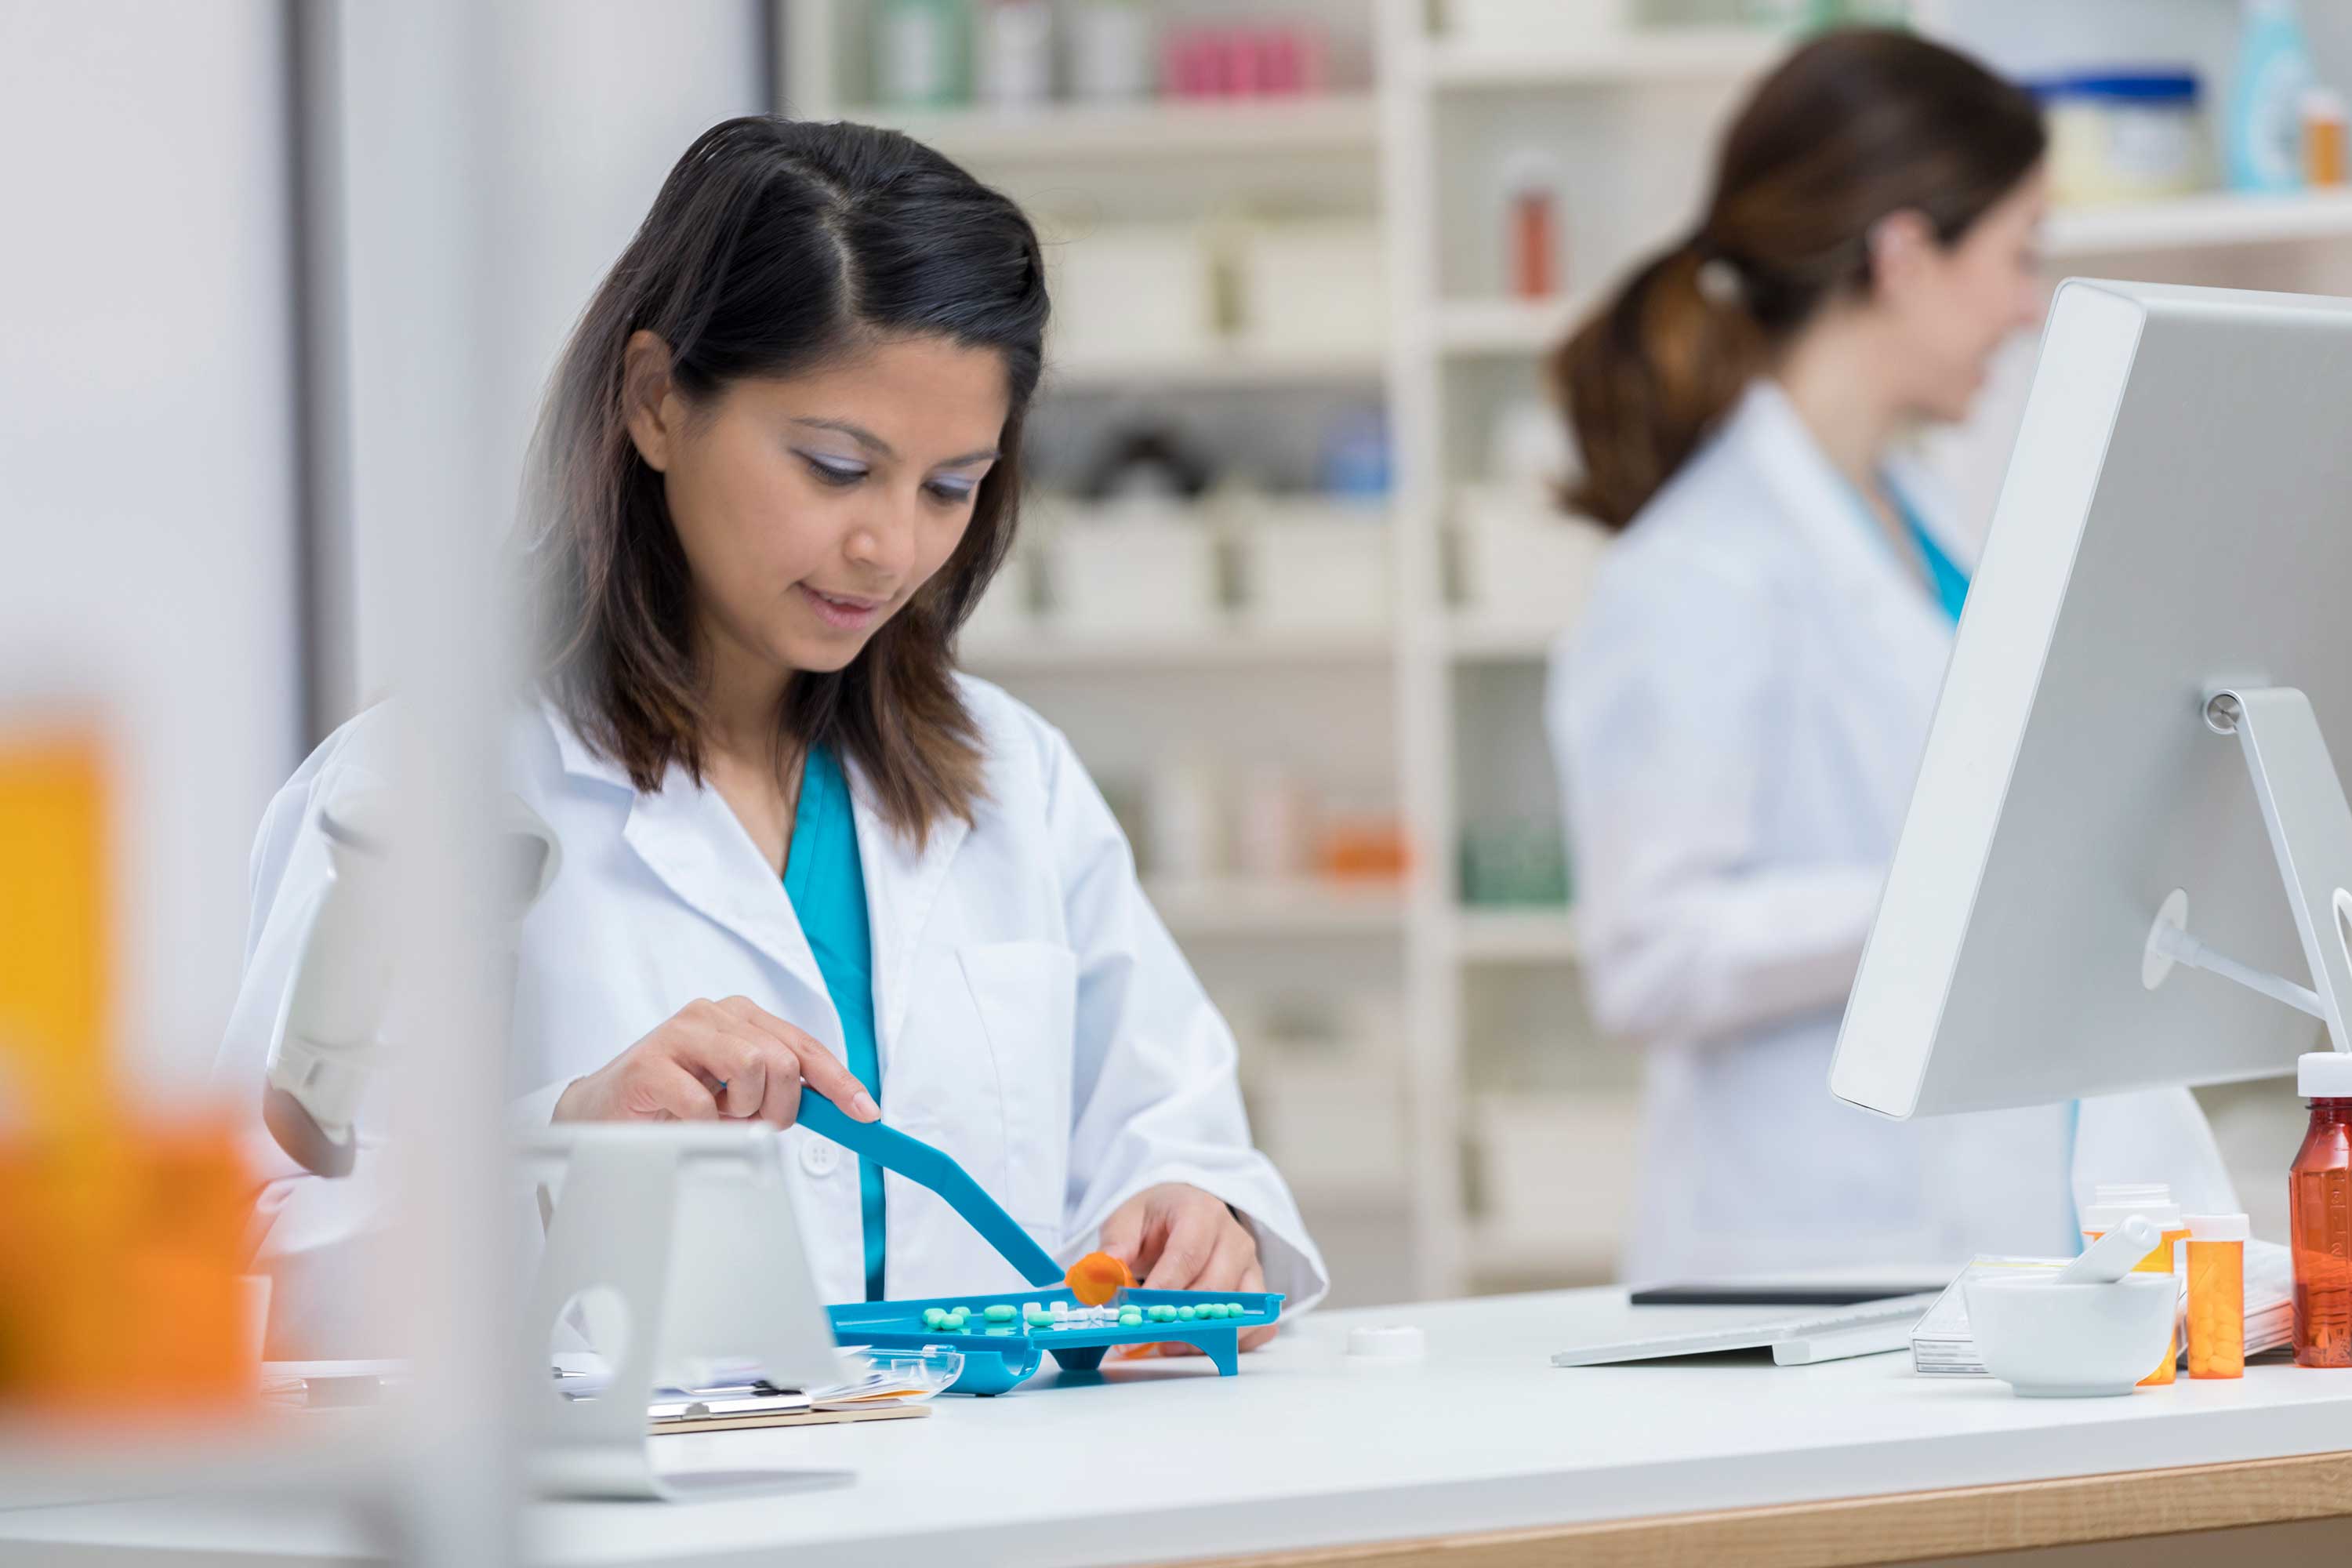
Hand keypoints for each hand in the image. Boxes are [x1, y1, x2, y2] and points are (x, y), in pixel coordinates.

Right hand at [552, 996, 878, 1129]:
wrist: (604, 1112)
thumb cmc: (677, 1101)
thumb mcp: (739, 1094)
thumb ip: (782, 1090)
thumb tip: (838, 1106)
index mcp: (742, 1017)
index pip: (804, 1046)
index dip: (839, 1081)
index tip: (865, 1113)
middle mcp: (714, 1013)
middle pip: (783, 1059)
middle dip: (780, 1107)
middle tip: (751, 1123)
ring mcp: (680, 1032)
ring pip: (752, 1067)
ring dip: (741, 1111)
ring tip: (713, 1116)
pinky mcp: (650, 1062)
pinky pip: (705, 1103)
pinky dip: (706, 1127)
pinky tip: (686, 1122)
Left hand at [1099, 1183, 1274, 1352]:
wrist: (1184, 1209)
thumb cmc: (1156, 1218)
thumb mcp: (1126, 1221)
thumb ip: (1114, 1248)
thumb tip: (1103, 1276)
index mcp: (1200, 1212)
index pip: (1187, 1255)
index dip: (1163, 1292)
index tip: (1138, 1317)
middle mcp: (1233, 1237)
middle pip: (1215, 1287)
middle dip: (1182, 1319)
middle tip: (1151, 1338)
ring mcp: (1250, 1264)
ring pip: (1240, 1310)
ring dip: (1206, 1335)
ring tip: (1171, 1345)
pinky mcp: (1255, 1289)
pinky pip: (1259, 1324)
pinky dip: (1235, 1341)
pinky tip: (1203, 1345)